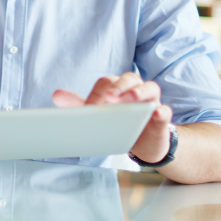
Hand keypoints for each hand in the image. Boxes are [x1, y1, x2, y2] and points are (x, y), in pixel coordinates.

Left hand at [52, 72, 171, 163]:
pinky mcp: (162, 118)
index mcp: (118, 87)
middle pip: (129, 78)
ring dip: (140, 91)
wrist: (141, 143)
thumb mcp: (98, 114)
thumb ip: (79, 105)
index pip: (107, 83)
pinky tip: (157, 113)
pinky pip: (165, 111)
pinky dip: (162, 111)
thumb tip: (56, 95)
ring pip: (150, 88)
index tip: (89, 108)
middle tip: (110, 97)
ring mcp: (151, 102)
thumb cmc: (119, 123)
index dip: (97, 94)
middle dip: (119, 86)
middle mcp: (136, 90)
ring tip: (133, 98)